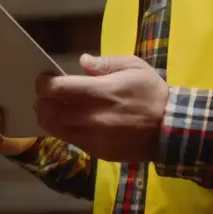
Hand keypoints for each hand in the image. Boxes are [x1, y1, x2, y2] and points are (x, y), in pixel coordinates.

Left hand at [34, 54, 167, 163]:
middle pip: (50, 112)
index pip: (58, 89)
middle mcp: (93, 117)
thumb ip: (106, 63)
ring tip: (53, 110)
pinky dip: (65, 131)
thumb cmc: (152, 93)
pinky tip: (71, 123)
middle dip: (42, 102)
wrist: (171, 128)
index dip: (44, 84)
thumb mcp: (134, 67)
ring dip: (49, 119)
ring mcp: (94, 137)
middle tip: (45, 96)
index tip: (45, 80)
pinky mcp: (98, 151)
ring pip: (57, 130)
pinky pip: (72, 141)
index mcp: (101, 92)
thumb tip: (83, 62)